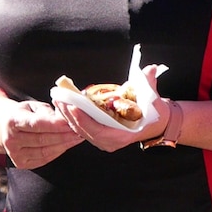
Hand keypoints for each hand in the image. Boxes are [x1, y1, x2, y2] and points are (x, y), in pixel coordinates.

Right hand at [1, 100, 84, 168]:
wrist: (5, 127)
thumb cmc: (24, 114)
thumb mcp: (32, 106)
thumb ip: (46, 112)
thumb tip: (63, 119)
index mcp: (12, 121)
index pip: (36, 124)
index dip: (54, 125)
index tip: (69, 123)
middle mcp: (10, 139)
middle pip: (42, 139)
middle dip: (63, 135)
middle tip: (79, 131)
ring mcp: (15, 153)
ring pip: (45, 151)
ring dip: (64, 145)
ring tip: (77, 138)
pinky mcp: (21, 163)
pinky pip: (44, 159)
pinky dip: (58, 152)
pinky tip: (67, 145)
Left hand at [53, 64, 169, 151]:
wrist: (154, 123)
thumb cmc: (152, 112)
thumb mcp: (152, 97)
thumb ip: (148, 82)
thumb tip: (151, 69)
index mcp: (123, 135)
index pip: (99, 131)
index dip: (84, 120)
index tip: (73, 106)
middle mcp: (111, 142)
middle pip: (84, 130)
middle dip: (70, 114)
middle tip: (60, 99)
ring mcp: (103, 141)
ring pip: (79, 130)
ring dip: (66, 115)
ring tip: (57, 99)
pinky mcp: (97, 136)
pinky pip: (80, 128)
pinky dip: (70, 117)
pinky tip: (62, 105)